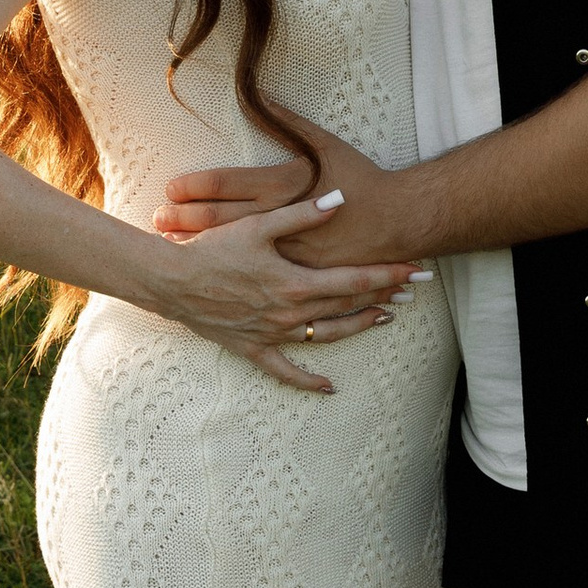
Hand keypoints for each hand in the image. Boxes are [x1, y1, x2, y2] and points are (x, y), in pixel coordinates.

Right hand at [148, 192, 418, 391]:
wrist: (172, 281)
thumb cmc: (213, 248)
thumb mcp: (258, 225)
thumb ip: (302, 213)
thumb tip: (340, 199)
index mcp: (295, 282)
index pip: (353, 280)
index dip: (387, 274)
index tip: (415, 269)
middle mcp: (290, 313)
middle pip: (347, 306)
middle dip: (382, 295)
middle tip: (412, 288)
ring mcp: (274, 334)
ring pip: (327, 335)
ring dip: (357, 327)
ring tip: (384, 318)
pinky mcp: (254, 348)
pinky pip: (286, 371)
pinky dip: (307, 381)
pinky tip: (329, 387)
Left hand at [160, 134, 402, 267]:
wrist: (397, 221)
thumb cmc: (362, 180)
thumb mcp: (325, 143)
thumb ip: (287, 119)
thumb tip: (258, 91)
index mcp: (282, 184)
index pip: (226, 183)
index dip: (195, 185)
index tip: (172, 188)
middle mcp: (279, 219)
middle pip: (219, 219)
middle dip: (185, 218)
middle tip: (158, 217)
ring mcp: (286, 249)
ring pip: (231, 249)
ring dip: (198, 244)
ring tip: (170, 241)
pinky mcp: (296, 270)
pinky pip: (254, 270)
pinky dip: (227, 267)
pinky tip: (207, 269)